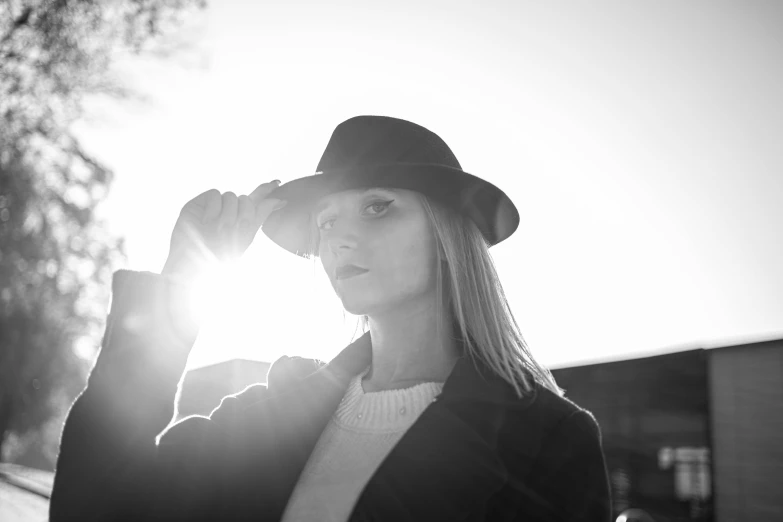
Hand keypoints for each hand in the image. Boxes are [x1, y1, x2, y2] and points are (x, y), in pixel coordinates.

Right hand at [161, 180, 285, 280]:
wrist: (196, 261)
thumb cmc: (222, 253)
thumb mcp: (247, 234)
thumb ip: (262, 214)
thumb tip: (282, 200)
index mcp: (242, 221)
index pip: (256, 201)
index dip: (266, 191)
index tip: (278, 182)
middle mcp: (228, 212)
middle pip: (246, 199)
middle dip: (243, 213)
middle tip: (230, 229)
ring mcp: (214, 207)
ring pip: (231, 196)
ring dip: (227, 214)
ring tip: (217, 229)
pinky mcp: (199, 202)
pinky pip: (215, 194)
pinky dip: (213, 208)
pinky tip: (206, 222)